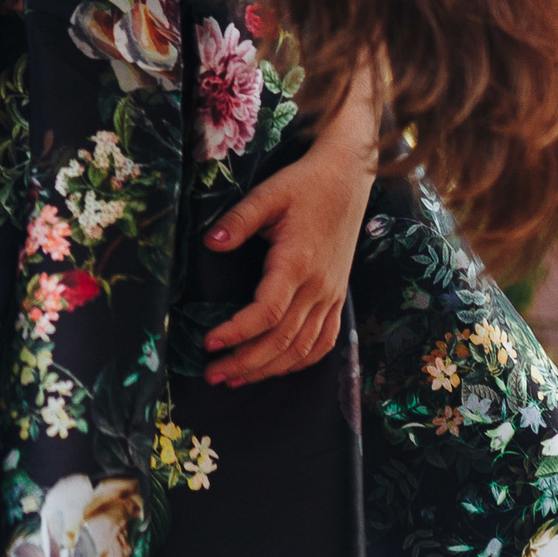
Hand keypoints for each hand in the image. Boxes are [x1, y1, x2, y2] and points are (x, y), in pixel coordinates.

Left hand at [200, 89, 380, 386]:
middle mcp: (318, 286)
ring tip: (234, 379)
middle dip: (244, 362)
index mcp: (298, 263)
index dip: (237, 333)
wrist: (349, 177)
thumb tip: (210, 243)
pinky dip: (300, 361)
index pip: (267, 313)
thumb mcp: (268, 193)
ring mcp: (331, 295)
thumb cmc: (305, 183)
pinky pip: (324, 341)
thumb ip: (238, 220)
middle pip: (282, 340)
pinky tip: (277, 368)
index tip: (208, 342)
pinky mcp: (337, 296)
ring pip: (302, 348)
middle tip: (211, 374)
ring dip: (268, 369)